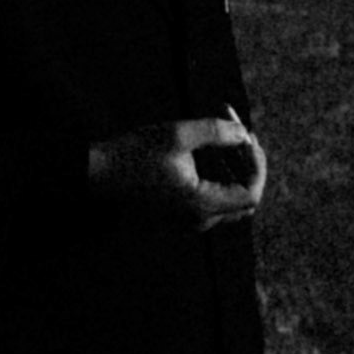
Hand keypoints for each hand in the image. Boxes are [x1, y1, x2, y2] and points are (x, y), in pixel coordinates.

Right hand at [87, 107, 265, 230]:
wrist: (97, 174)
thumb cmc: (134, 154)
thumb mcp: (177, 134)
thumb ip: (216, 132)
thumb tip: (244, 135)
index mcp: (201, 204)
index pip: (251, 194)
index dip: (256, 164)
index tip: (247, 136)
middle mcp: (198, 219)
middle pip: (244, 199)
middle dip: (246, 163)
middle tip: (239, 132)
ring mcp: (188, 220)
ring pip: (228, 199)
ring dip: (232, 167)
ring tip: (222, 134)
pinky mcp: (178, 214)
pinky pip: (211, 199)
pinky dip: (217, 175)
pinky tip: (205, 150)